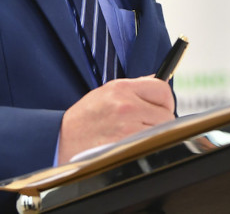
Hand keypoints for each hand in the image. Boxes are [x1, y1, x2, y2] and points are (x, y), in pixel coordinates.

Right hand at [57, 76, 174, 163]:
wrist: (62, 139)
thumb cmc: (86, 118)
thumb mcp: (107, 92)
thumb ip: (135, 87)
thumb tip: (158, 82)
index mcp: (122, 88)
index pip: (162, 89)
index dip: (165, 100)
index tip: (161, 107)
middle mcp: (126, 106)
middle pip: (166, 114)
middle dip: (161, 121)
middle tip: (146, 125)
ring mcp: (127, 128)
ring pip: (161, 132)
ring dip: (154, 136)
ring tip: (136, 136)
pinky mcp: (125, 147)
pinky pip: (150, 146)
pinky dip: (146, 147)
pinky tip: (132, 145)